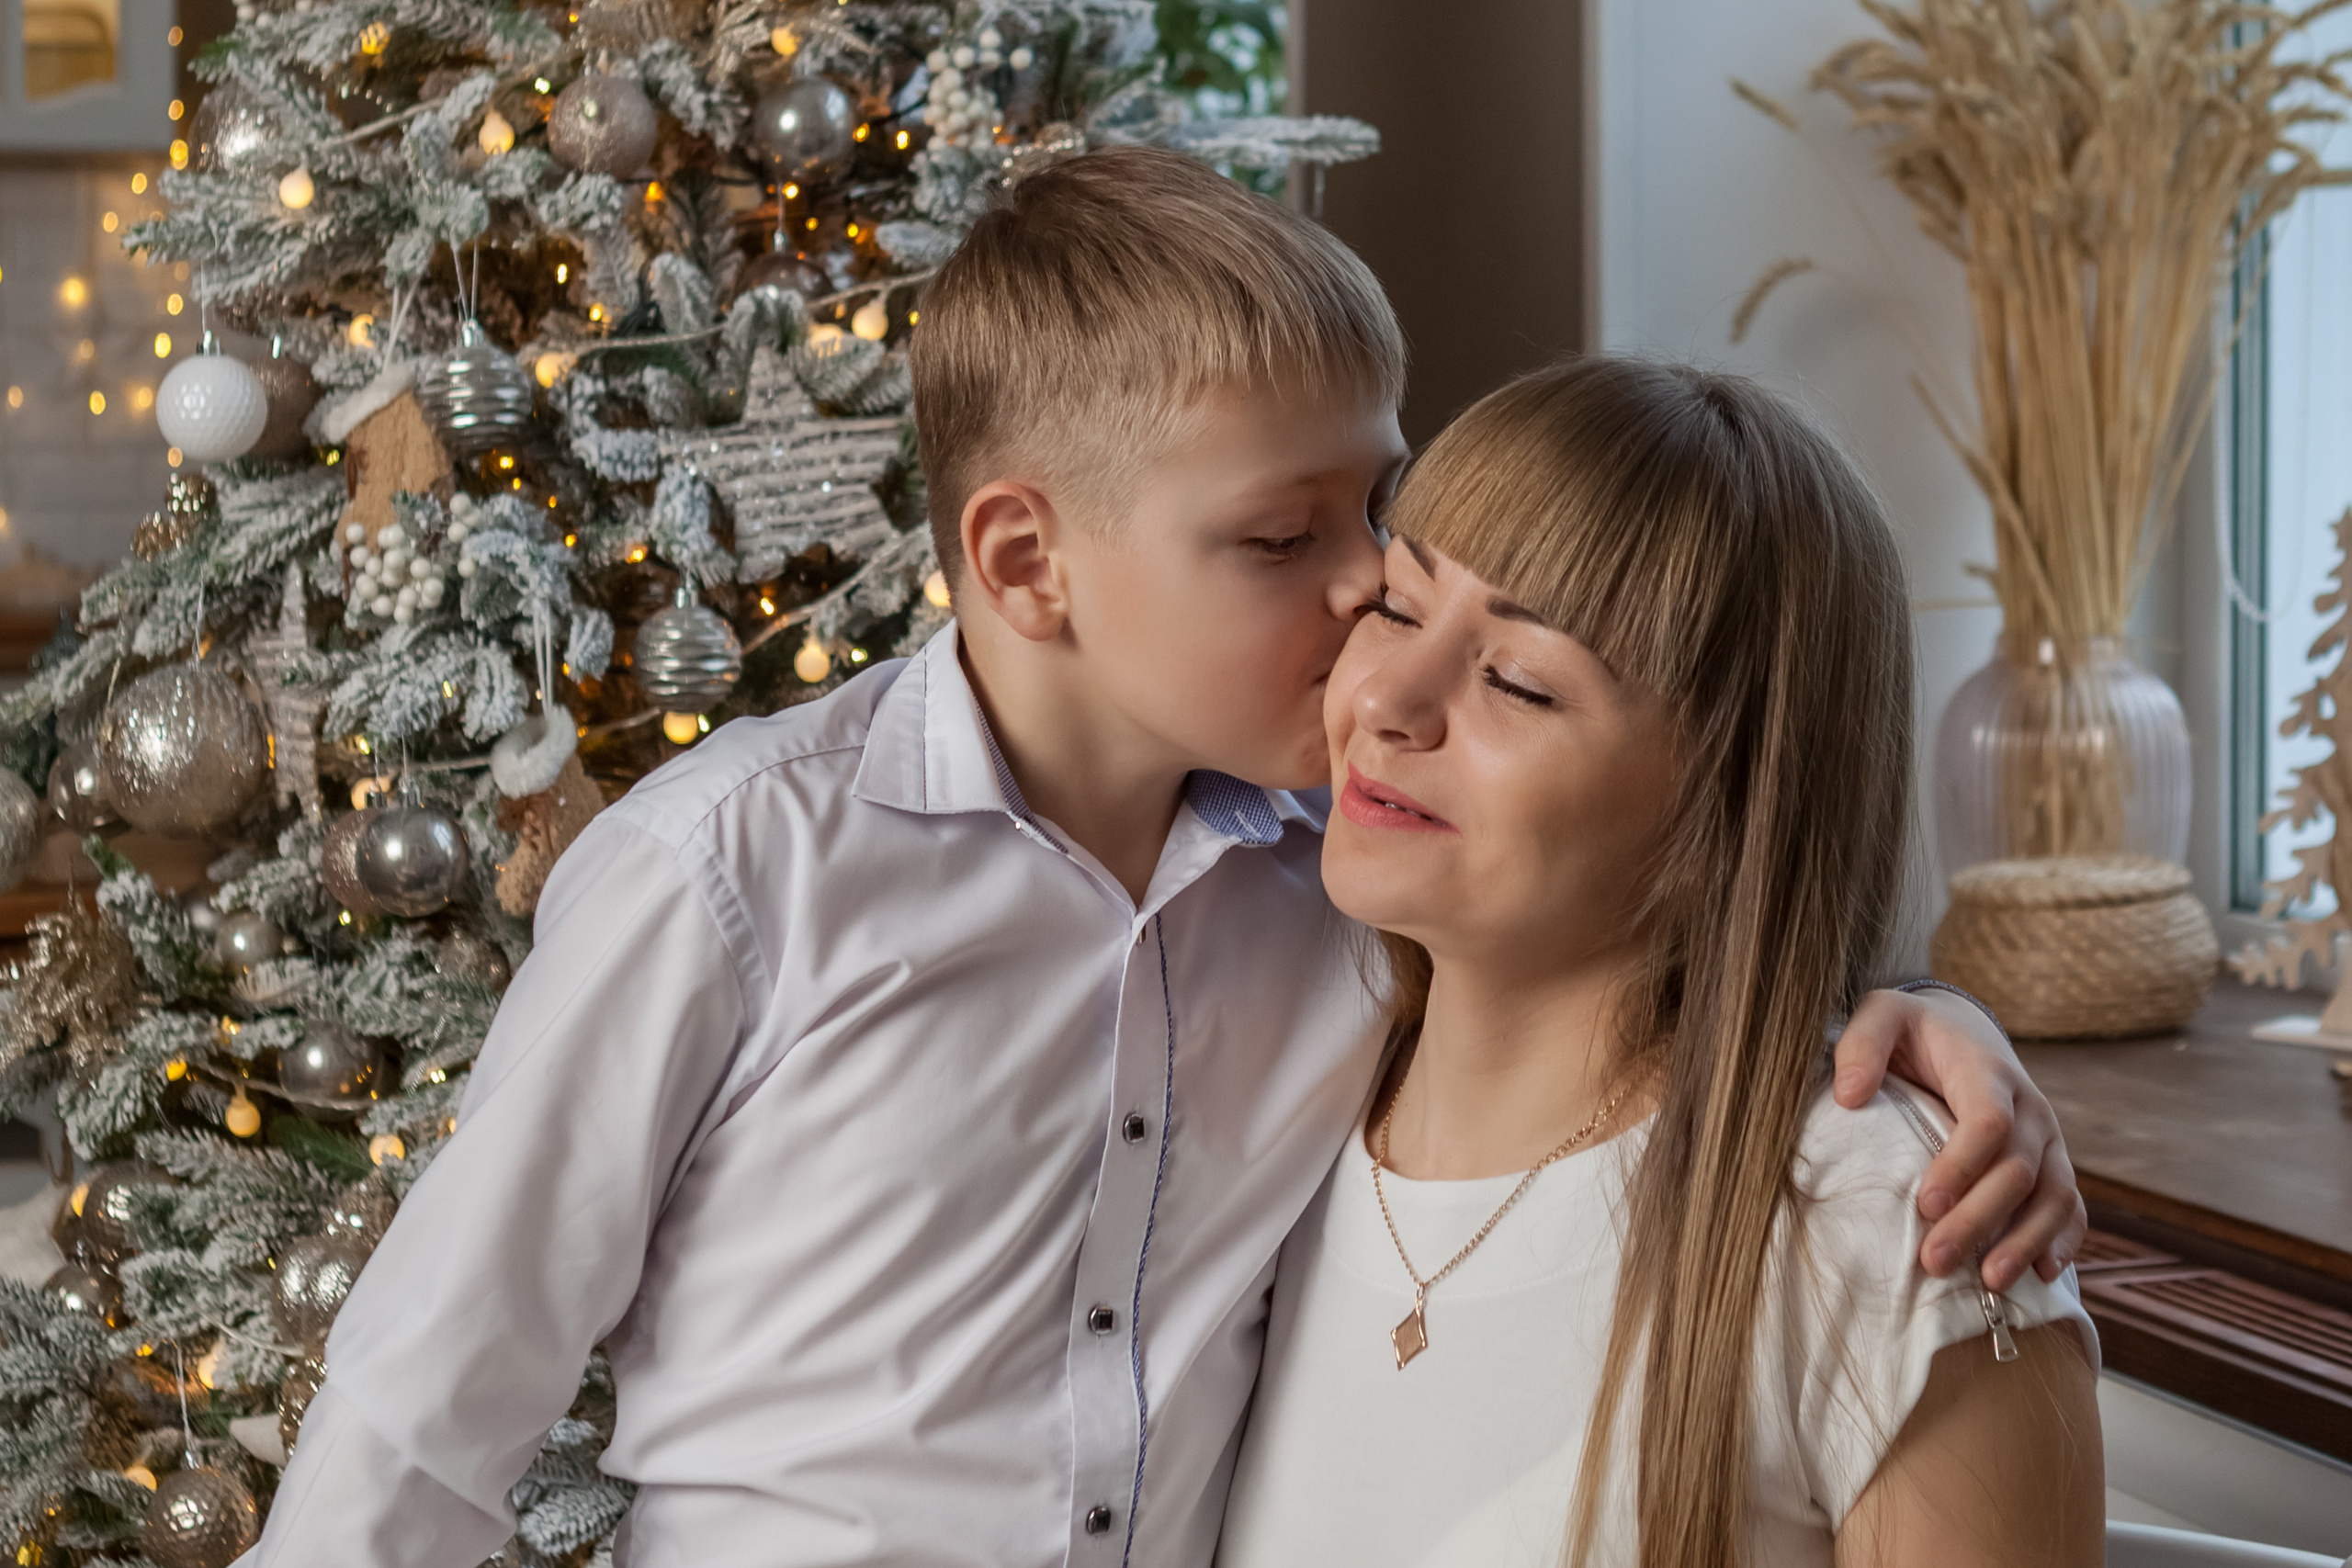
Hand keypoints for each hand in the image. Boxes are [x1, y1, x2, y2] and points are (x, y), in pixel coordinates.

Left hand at [1832, 988, 2087, 1290]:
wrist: (1962, 1031)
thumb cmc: (1913, 1031)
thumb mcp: (1881, 1016)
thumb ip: (1861, 1045)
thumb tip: (1849, 1095)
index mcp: (1988, 1071)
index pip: (1988, 1122)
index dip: (1962, 1165)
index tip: (1926, 1205)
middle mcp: (2030, 1108)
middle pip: (2017, 1170)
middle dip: (1979, 1220)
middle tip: (1934, 1262)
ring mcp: (2048, 1140)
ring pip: (2055, 1196)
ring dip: (2024, 1242)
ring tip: (1990, 1282)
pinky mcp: (2053, 1165)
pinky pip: (2072, 1207)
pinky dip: (2061, 1241)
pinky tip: (2042, 1276)